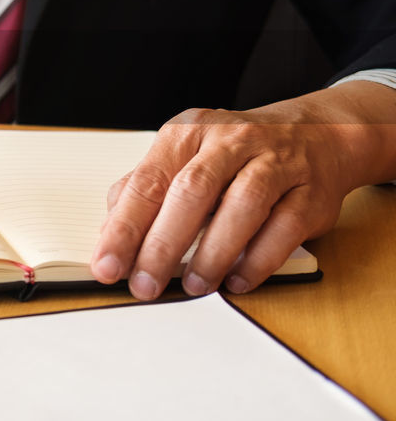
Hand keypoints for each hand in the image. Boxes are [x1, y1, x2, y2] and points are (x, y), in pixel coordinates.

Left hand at [90, 81, 395, 298]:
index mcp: (187, 134)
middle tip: (144, 285)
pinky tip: (236, 280)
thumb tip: (108, 236)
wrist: (314, 135)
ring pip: (241, 207)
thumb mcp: (183, 158)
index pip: (147, 182)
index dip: (124, 228)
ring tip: (192, 286)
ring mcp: (275, 163)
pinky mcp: (311, 191)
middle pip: (191, 193)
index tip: (106, 266)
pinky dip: (258, 260)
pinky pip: (284, 227)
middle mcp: (230, 141)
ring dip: (212, 254)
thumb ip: (144, 191)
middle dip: (162, 246)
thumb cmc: (232, 155)